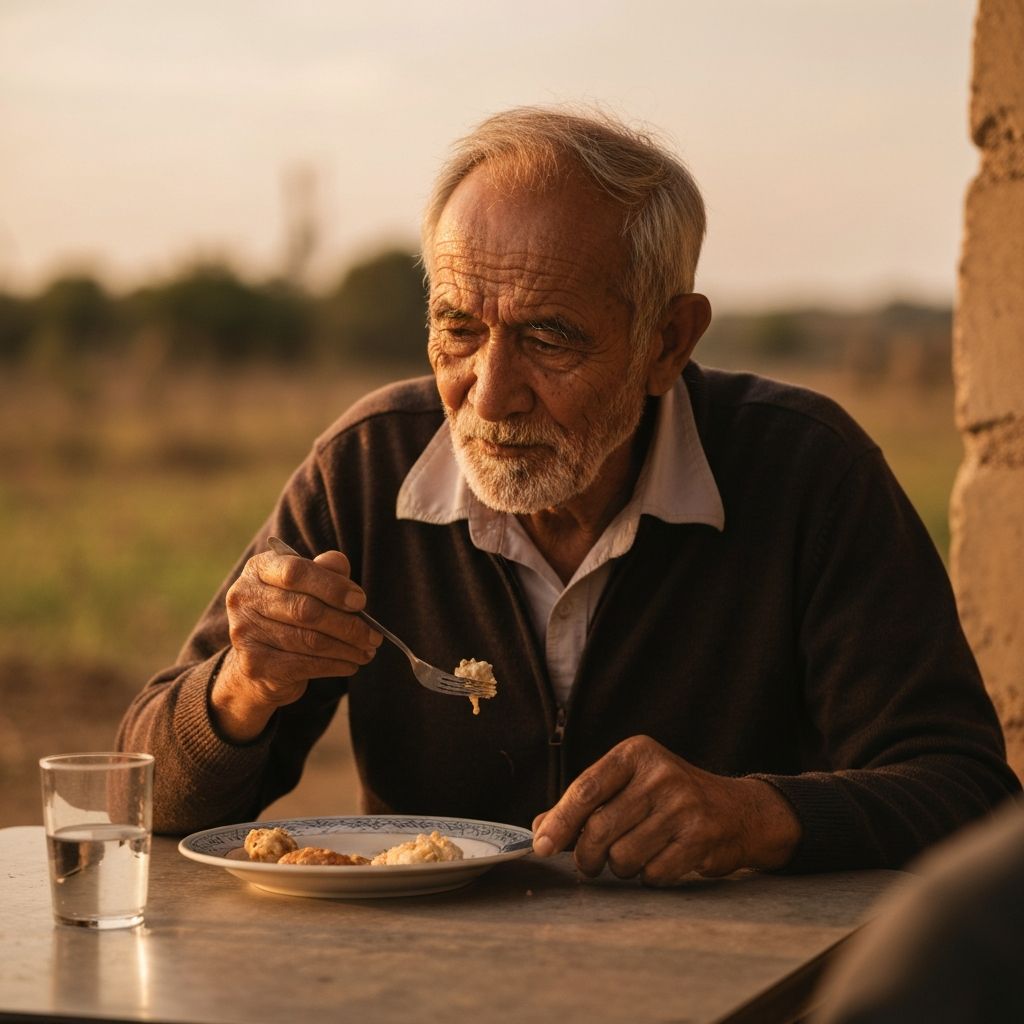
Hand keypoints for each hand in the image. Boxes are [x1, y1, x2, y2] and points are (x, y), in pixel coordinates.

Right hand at [212, 548, 381, 740]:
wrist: (257, 662)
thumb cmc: (290, 614)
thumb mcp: (307, 586)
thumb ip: (324, 571)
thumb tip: (340, 564)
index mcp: (259, 569)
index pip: (297, 572)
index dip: (333, 586)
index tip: (361, 601)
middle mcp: (244, 598)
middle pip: (306, 610)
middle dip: (348, 624)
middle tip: (374, 636)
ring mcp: (245, 632)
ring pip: (309, 640)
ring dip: (347, 648)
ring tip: (368, 651)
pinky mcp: (254, 664)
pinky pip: (305, 664)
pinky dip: (335, 665)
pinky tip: (351, 664)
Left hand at [531, 735, 800, 885]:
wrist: (737, 811)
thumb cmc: (668, 798)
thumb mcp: (627, 785)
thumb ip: (584, 804)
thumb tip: (540, 830)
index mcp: (635, 753)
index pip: (585, 789)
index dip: (559, 822)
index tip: (542, 846)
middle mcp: (660, 774)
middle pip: (599, 829)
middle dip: (586, 855)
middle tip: (589, 862)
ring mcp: (683, 805)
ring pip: (622, 857)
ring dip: (620, 867)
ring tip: (632, 855)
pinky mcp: (701, 838)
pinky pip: (653, 873)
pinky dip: (649, 876)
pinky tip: (660, 860)